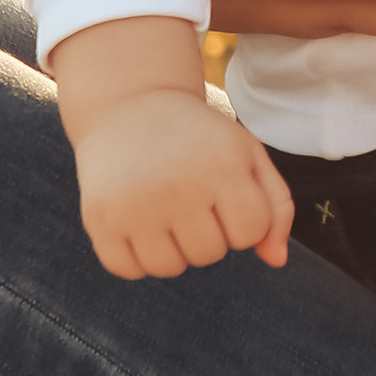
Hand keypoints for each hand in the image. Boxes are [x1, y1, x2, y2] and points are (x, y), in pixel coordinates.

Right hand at [52, 13, 295, 276]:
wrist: (130, 106)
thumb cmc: (199, 138)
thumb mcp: (247, 154)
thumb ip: (276, 207)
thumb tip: (276, 261)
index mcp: (222, 167)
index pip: (249, 233)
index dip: (242, 219)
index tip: (226, 194)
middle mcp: (177, 187)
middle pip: (209, 254)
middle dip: (207, 232)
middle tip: (190, 195)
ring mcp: (134, 205)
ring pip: (169, 268)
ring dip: (173, 249)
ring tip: (165, 210)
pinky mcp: (99, 218)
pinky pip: (127, 269)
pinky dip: (135, 257)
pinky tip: (138, 222)